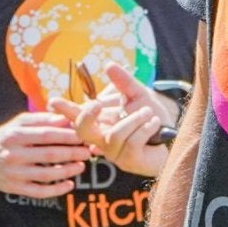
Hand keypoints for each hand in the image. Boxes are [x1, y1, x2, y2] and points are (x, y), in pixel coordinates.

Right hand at [0, 112, 92, 197]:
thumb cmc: (5, 137)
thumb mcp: (19, 123)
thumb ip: (42, 119)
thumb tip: (66, 119)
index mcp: (15, 135)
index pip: (46, 135)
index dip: (67, 136)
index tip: (83, 136)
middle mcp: (13, 154)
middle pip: (49, 155)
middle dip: (72, 154)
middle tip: (88, 152)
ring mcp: (13, 173)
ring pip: (46, 175)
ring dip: (67, 171)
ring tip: (81, 166)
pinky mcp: (13, 188)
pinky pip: (38, 191)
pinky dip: (56, 190)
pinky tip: (69, 185)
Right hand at [52, 63, 174, 177]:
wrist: (174, 138)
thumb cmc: (151, 117)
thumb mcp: (138, 95)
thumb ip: (124, 82)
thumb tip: (108, 65)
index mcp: (100, 121)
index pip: (78, 116)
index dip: (65, 109)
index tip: (53, 101)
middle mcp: (102, 138)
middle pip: (83, 130)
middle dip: (86, 115)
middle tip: (96, 104)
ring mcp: (115, 152)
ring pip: (114, 135)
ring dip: (134, 119)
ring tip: (148, 113)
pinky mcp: (129, 160)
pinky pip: (132, 142)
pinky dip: (145, 128)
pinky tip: (154, 123)